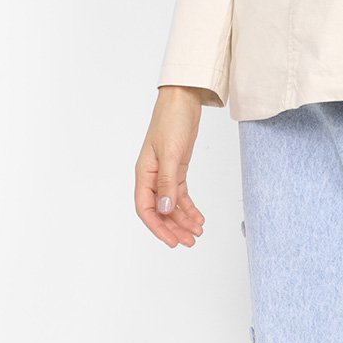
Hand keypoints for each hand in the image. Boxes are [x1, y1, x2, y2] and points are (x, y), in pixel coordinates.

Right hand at [134, 85, 208, 246]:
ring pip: (172, 205)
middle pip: (160, 211)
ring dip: (183, 220)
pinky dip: (189, 207)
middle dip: (174, 228)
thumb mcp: (171, 153)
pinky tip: (199, 217)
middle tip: (189, 242)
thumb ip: (168, 183)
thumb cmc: (171, 121)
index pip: (146, 209)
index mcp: (144, 174)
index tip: (172, 241)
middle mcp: (152, 177)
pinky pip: (181, 194)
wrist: (183, 100)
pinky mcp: (178, 168)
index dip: (158, 228)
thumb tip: (164, 210)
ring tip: (198, 233)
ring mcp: (165, 173)